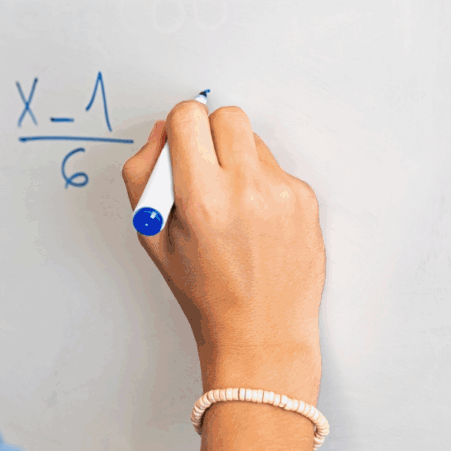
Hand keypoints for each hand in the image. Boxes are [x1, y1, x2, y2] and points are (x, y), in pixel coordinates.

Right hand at [123, 103, 324, 401]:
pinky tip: (256, 222)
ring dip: (238, 159)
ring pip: (254, 141)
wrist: (261, 334)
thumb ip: (144, 174)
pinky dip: (262, 185)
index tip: (181, 143)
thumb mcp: (151, 235)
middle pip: (228, 116)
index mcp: (201, 197)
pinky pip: (277, 169)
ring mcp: (281, 193)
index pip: (190, 116)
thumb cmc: (204, 291)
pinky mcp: (306, 200)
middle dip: (211, 133)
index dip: (180, 125)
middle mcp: (245, 188)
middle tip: (205, 166)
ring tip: (232, 205)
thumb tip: (164, 131)